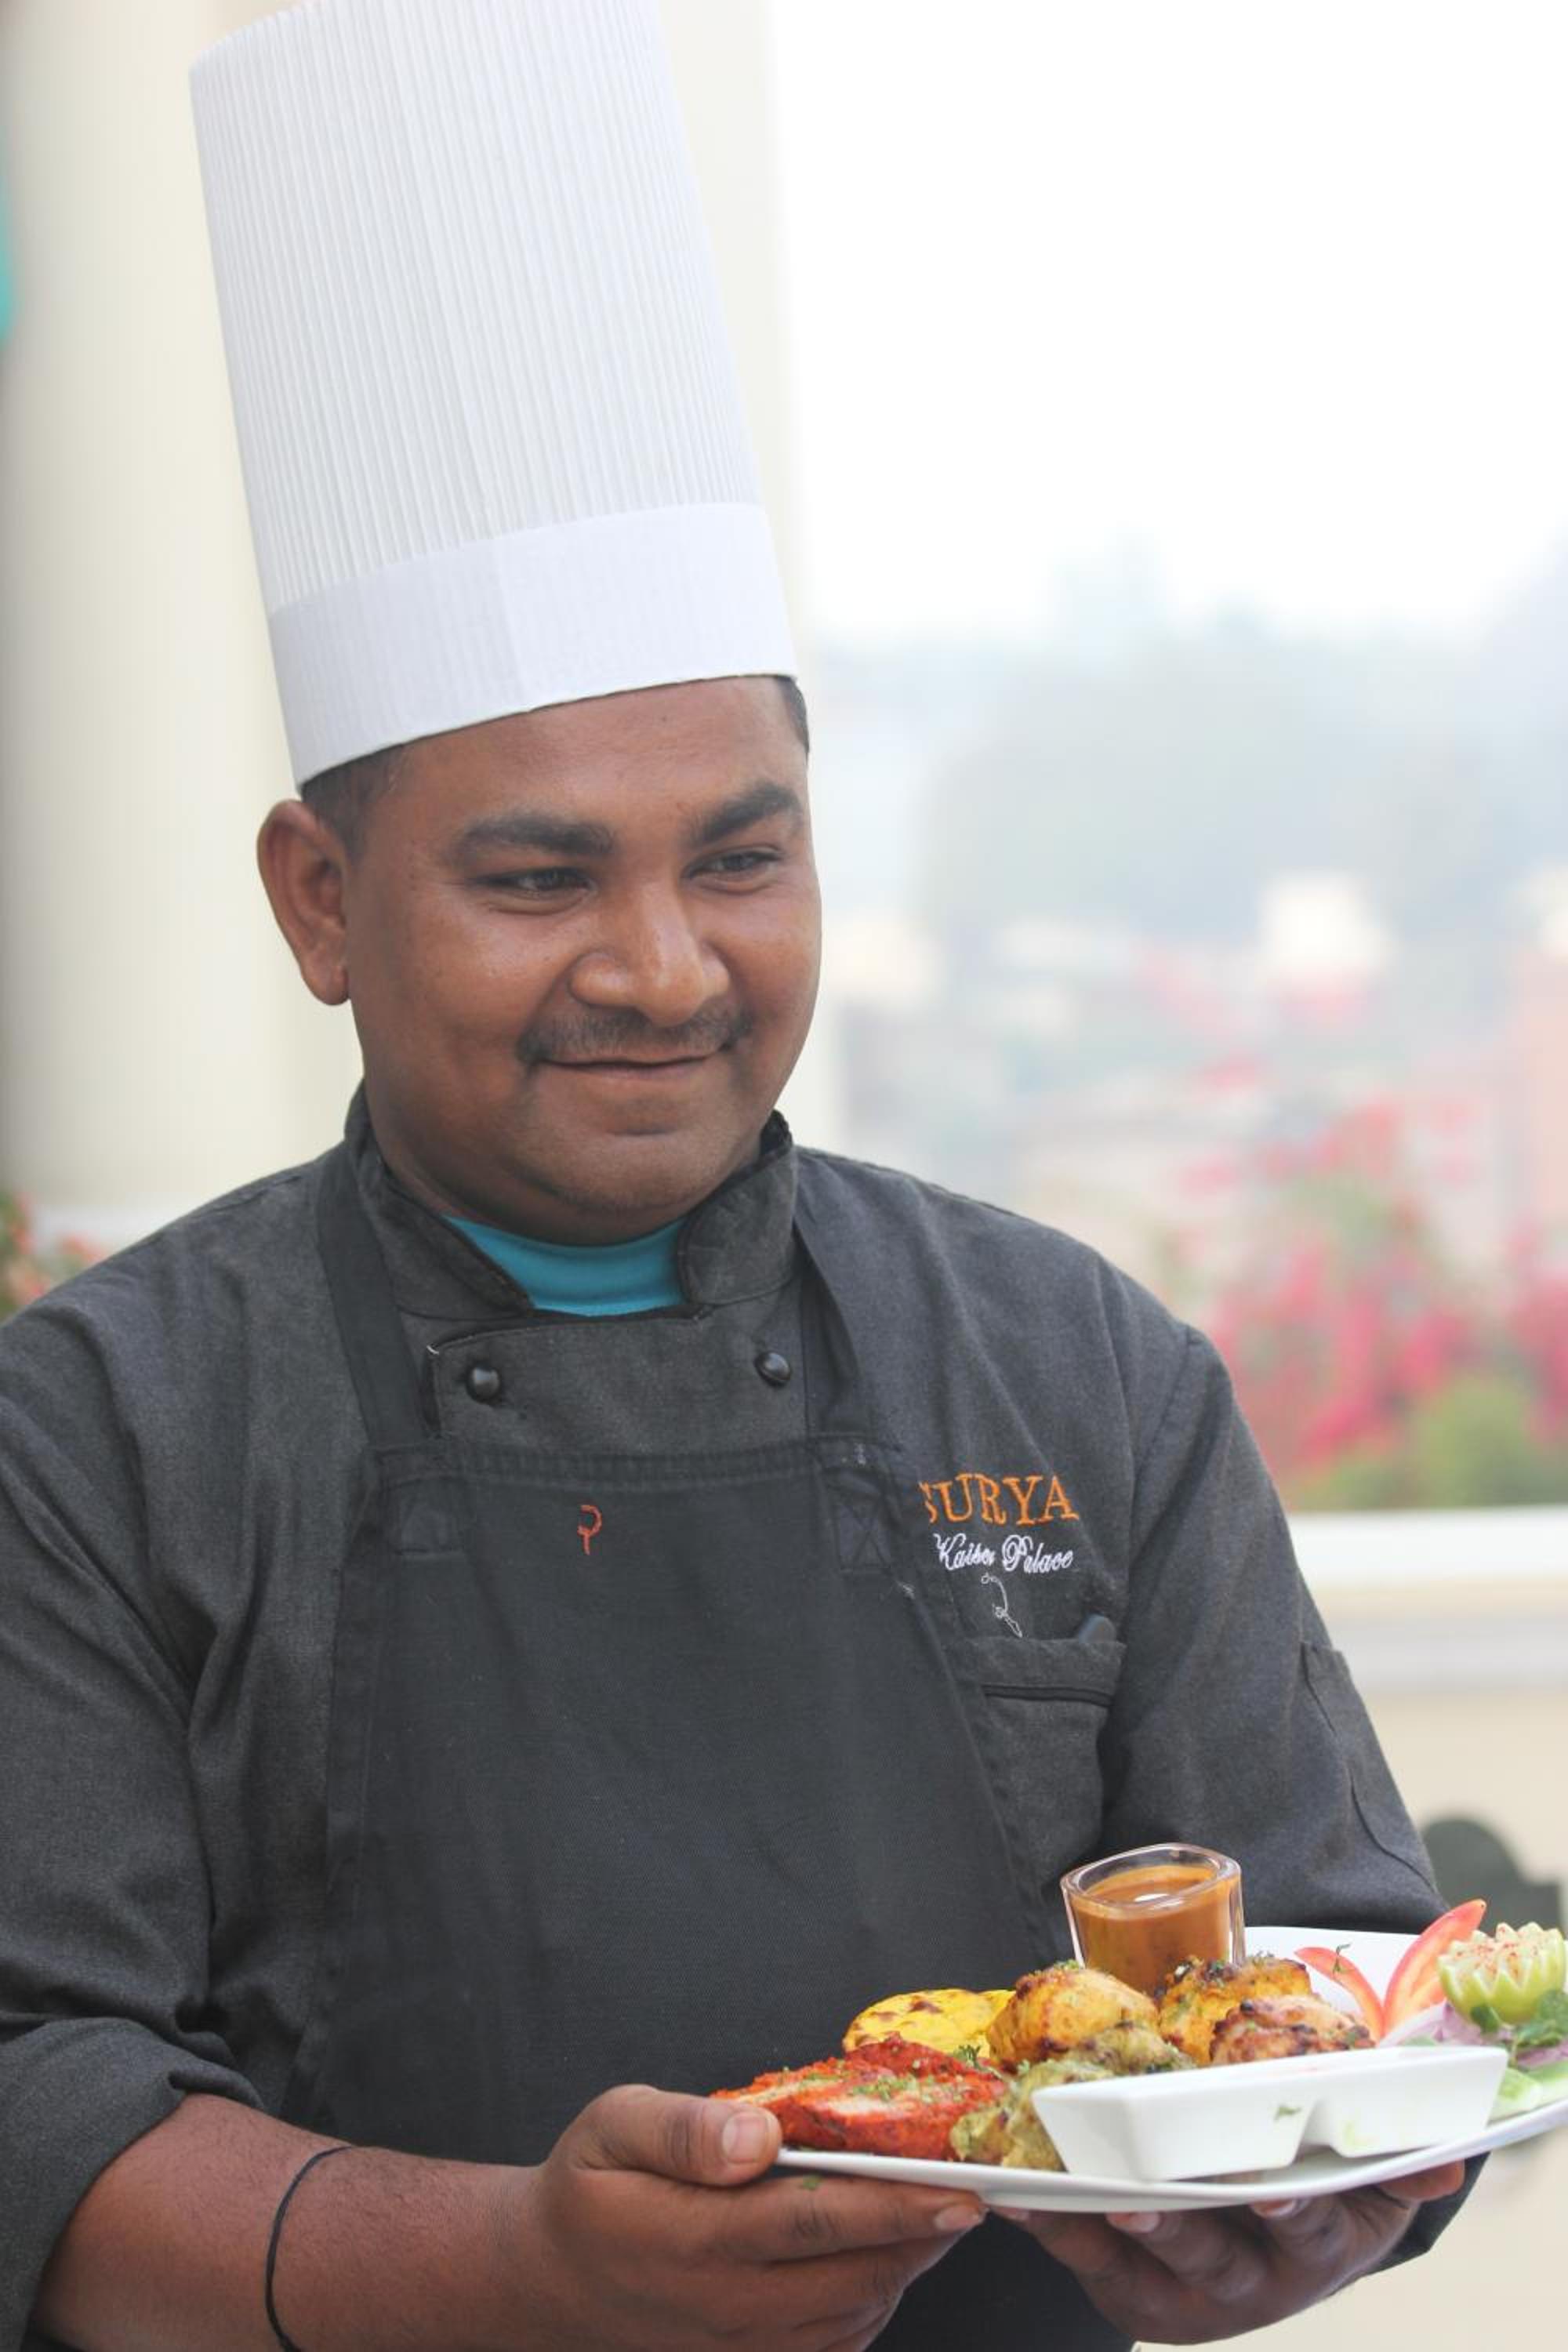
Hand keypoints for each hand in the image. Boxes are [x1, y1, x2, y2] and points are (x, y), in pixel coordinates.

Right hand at [514, 2084, 985, 2349]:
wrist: (549, 2283)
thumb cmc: (589, 2188)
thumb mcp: (614, 2125)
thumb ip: (686, 2128)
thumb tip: (763, 2135)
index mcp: (692, 2236)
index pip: (813, 2221)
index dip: (893, 2208)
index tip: (957, 2190)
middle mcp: (722, 2304)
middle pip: (849, 2275)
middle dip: (920, 2238)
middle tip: (973, 2196)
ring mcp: (737, 2346)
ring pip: (851, 2316)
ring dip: (901, 2271)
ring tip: (933, 2219)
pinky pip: (831, 2349)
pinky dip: (870, 2308)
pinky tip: (880, 2261)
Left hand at [998, 2159, 1464, 2343]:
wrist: (1282, 2245)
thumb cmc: (1325, 2191)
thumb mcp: (1373, 2186)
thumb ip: (1406, 2170)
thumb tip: (1449, 2163)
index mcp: (1315, 2251)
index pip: (1305, 2234)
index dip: (1288, 2212)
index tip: (1268, 2188)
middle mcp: (1250, 2285)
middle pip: (1211, 2257)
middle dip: (1172, 2231)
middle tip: (1136, 2203)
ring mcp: (1187, 2297)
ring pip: (1140, 2266)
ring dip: (1095, 2231)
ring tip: (1055, 2196)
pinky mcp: (1131, 2295)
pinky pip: (1087, 2262)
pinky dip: (1053, 2227)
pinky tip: (1018, 2194)